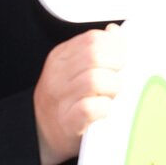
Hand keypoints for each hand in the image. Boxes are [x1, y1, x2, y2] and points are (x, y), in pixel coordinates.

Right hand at [33, 25, 125, 164]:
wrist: (42, 134)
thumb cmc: (66, 99)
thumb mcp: (76, 68)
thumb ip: (95, 49)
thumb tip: (115, 31)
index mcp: (61, 57)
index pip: (92, 39)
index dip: (115, 47)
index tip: (123, 59)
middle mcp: (57, 76)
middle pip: (94, 56)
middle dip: (116, 66)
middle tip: (120, 77)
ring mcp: (60, 99)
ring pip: (94, 80)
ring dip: (113, 87)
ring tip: (114, 95)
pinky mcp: (68, 123)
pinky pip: (90, 109)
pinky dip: (104, 108)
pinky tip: (106, 109)